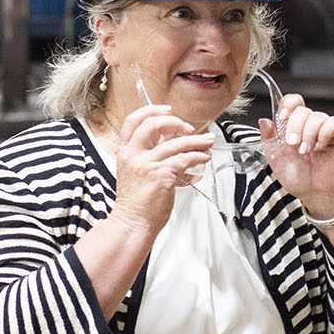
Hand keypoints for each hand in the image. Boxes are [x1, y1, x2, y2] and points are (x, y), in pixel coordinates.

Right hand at [109, 104, 213, 235]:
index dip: (152, 111)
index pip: (134, 120)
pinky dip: (198, 157)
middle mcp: (134, 155)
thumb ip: (148, 154)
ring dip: (197, 141)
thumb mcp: (136, 172)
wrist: (133, 224)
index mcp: (125, 152)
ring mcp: (147, 164)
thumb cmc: (136, 203)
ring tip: (208, 143)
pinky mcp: (162, 175)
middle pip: (154, 124)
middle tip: (189, 129)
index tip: (167, 110)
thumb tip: (170, 141)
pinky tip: (204, 158)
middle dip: (176, 122)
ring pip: (177, 143)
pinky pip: (185, 159)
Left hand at [262, 93, 333, 216]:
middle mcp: (310, 125)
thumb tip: (264, 120)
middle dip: (294, 127)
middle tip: (293, 144)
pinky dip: (324, 134)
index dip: (287, 106)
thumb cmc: (299, 179)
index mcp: (295, 126)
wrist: (316, 194)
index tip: (282, 117)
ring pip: (317, 117)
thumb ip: (269, 139)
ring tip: (306, 151)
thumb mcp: (276, 159)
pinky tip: (320, 148)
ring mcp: (326, 128)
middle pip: (302, 109)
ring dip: (308, 134)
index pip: (292, 103)